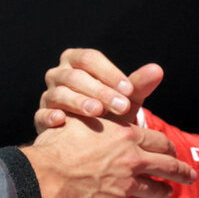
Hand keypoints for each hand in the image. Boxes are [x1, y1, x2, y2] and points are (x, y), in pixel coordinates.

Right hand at [22, 114, 194, 197]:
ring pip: (153, 190)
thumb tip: (112, 104)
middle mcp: (132, 160)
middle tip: (189, 175)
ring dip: (162, 192)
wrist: (46, 174)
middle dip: (180, 171)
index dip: (168, 147)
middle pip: (165, 166)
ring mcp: (125, 185)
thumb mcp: (84, 114)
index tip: (173, 151)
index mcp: (126, 136)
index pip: (158, 141)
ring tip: (167, 193)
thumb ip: (104, 113)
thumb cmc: (59, 142)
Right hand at [37, 47, 163, 131]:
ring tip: (97, 113)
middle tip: (121, 106)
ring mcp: (48, 95)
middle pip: (75, 76)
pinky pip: (41, 113)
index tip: (128, 90)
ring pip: (59, 93)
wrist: (87, 138)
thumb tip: (158, 70)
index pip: (90, 59)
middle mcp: (59, 75)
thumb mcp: (123, 98)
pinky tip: (62, 121)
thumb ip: (137, 85)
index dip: (109, 73)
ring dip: (78, 102)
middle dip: (99, 90)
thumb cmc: (108, 111)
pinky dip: (50, 116)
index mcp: (77, 62)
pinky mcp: (40, 116)